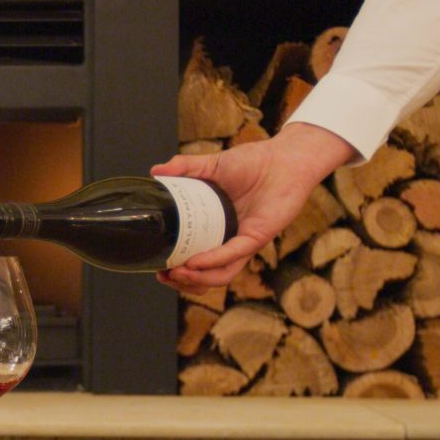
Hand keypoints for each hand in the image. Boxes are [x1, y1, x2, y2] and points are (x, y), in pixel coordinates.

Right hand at [151, 123, 355, 294]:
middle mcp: (229, 238)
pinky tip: (195, 262)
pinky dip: (213, 260)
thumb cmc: (254, 162)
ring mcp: (243, 240)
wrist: (284, 158)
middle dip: (183, 281)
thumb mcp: (211, 164)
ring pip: (221, 273)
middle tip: (163, 275)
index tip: (157, 266)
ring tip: (176, 273)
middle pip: (206, 274)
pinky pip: (233, 253)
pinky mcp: (257, 237)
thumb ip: (184, 167)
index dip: (176, 266)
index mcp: (216, 226)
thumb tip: (155, 171)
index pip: (194, 256)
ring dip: (197, 278)